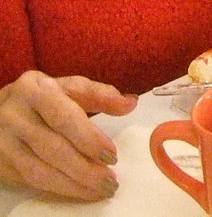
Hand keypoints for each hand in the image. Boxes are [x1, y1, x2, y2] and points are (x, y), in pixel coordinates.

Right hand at [0, 71, 135, 200]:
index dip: (89, 139)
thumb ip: (98, 94)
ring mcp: (2, 142)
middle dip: (85, 169)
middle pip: (53, 149)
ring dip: (73, 185)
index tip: (112, 156)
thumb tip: (130, 103)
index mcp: (34, 90)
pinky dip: (57, 189)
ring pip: (40, 171)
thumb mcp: (66, 87)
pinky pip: (30, 181)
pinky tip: (78, 191)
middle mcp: (14, 116)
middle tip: (111, 181)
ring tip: (100, 190)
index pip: (64, 117)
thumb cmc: (39, 98)